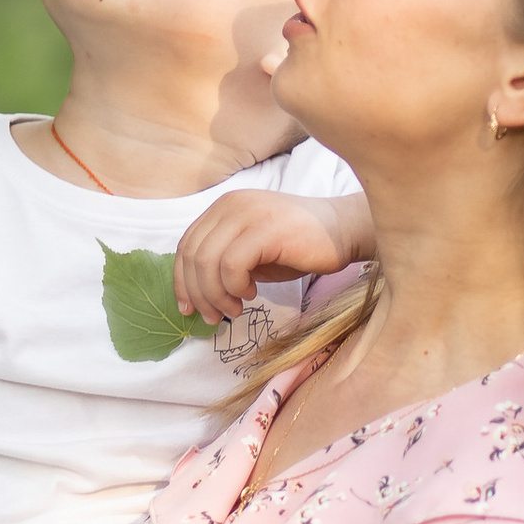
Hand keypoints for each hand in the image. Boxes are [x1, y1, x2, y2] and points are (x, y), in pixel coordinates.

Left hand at [174, 184, 375, 323]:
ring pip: (209, 262)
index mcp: (222, 208)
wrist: (342, 231)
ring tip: (234, 310)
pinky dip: (235, 287)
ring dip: (216, 295)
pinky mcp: (266, 228)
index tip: (188, 309)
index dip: (181, 281)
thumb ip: (222, 262)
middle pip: (193, 255)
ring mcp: (248, 213)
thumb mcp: (250, 253)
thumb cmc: (297, 246)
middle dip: (198, 294)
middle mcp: (230, 205)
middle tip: (213, 318)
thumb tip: (194, 295)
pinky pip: (232, 265)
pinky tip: (252, 294)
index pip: (186, 245)